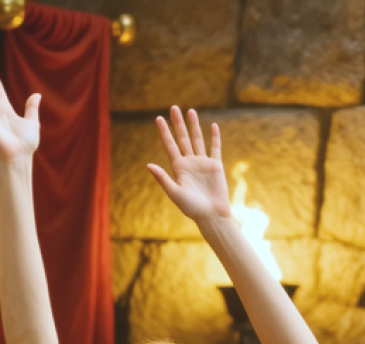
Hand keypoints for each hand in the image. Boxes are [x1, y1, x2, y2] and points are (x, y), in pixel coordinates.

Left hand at [147, 106, 230, 221]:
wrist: (211, 215)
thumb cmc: (192, 208)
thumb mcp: (175, 193)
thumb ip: (163, 178)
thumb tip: (148, 165)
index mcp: (178, 168)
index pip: (170, 145)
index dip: (164, 132)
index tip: (158, 118)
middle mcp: (190, 162)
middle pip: (182, 138)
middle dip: (178, 123)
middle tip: (174, 107)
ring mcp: (203, 163)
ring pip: (197, 139)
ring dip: (194, 126)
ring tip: (190, 111)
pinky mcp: (215, 166)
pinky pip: (215, 148)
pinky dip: (214, 137)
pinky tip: (213, 126)